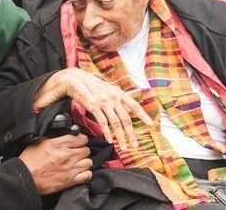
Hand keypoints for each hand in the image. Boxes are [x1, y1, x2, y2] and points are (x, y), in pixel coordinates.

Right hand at [19, 134, 92, 194]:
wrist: (26, 177)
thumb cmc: (30, 160)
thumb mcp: (40, 142)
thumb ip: (54, 138)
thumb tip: (63, 136)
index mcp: (60, 144)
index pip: (82, 138)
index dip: (81, 139)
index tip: (79, 141)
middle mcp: (67, 155)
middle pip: (86, 150)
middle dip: (82, 150)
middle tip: (77, 152)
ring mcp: (70, 168)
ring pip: (88, 162)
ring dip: (84, 162)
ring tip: (79, 162)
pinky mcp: (70, 180)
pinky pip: (87, 175)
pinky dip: (85, 174)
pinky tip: (80, 172)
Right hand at [33, 68, 153, 149]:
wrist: (75, 79)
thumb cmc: (91, 85)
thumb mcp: (107, 89)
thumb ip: (116, 99)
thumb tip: (124, 110)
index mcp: (118, 93)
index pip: (134, 105)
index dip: (143, 115)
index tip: (150, 124)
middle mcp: (114, 97)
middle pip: (126, 119)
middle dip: (131, 134)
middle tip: (135, 145)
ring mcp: (104, 102)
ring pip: (116, 123)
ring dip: (120, 137)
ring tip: (123, 147)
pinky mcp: (94, 106)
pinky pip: (103, 122)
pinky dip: (107, 133)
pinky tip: (109, 140)